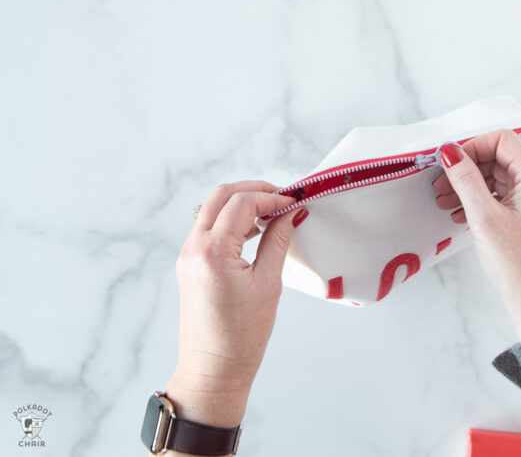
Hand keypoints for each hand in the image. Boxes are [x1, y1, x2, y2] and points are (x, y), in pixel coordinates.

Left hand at [164, 181, 307, 430]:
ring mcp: (187, 256)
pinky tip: (253, 231)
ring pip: (211, 209)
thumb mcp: (268, 284)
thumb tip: (290, 213)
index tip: (293, 202)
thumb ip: (278, 241)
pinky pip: (207, 229)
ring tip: (271, 215)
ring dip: (241, 204)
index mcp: (213, 252)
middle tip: (282, 199)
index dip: (271, 197)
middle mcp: (193, 248)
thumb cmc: (242, 336)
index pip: (242, 203)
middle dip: (253, 191)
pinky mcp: (188, 265)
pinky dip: (230, 221)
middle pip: (221, 196)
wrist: (213, 369)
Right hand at [432, 131, 520, 340]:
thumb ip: (466, 179)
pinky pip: (508, 197)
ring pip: (502, 180)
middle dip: (468, 169)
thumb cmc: (516, 264)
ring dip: (472, 187)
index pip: (503, 140)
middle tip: (440, 185)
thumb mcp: (484, 217)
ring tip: (445, 202)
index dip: (473, 147)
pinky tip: (462, 216)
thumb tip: (450, 152)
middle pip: (502, 159)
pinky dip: (484, 201)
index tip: (449, 164)